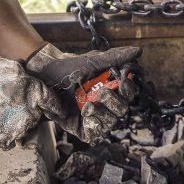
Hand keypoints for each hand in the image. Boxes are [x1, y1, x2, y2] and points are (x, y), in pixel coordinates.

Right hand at [0, 37, 64, 148]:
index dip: (57, 110)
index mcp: (36, 97)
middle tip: (8, 105)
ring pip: (18, 135)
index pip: (53, 106)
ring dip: (11, 128)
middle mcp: (28, 117)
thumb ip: (35, 88)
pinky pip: (2, 142)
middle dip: (25, 116)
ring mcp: (10, 131)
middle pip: (32, 123)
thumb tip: (44, 100)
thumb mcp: (20, 72)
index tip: (59, 113)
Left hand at [25, 43, 141, 142]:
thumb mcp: (93, 61)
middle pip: (122, 109)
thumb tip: (138, 51)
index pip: (128, 93)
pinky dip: (94, 123)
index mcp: (110, 88)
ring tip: (89, 102)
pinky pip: (96, 132)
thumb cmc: (69, 68)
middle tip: (102, 92)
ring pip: (111, 121)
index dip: (129, 90)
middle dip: (115, 101)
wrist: (45, 78)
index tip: (124, 82)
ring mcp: (94, 118)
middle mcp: (105, 105)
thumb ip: (115, 57)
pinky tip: (86, 112)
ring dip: (103, 112)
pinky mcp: (82, 129)